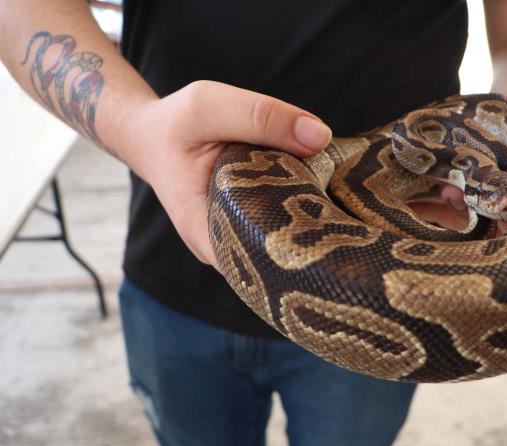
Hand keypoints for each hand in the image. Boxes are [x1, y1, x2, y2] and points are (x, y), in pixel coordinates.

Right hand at [124, 80, 331, 268]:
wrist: (153, 137)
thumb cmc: (176, 124)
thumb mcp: (209, 106)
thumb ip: (261, 116)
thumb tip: (320, 136)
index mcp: (203, 231)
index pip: (262, 259)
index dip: (299, 243)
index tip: (327, 219)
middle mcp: (220, 248)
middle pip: (278, 252)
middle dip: (310, 230)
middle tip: (335, 205)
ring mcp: (234, 242)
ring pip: (281, 240)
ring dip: (305, 217)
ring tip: (327, 197)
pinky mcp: (247, 228)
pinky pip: (278, 225)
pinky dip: (296, 208)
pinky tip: (314, 192)